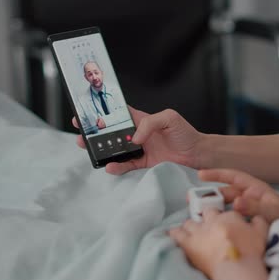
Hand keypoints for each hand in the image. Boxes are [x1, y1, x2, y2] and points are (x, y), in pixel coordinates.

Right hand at [73, 106, 203, 174]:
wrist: (197, 154)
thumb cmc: (186, 133)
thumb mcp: (169, 118)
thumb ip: (149, 123)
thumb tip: (134, 138)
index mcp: (141, 119)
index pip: (118, 114)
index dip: (102, 112)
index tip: (86, 112)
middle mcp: (138, 134)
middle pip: (111, 133)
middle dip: (95, 133)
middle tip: (81, 133)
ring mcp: (139, 150)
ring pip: (115, 150)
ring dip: (101, 151)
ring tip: (89, 149)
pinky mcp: (143, 164)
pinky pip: (126, 166)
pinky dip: (117, 167)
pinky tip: (110, 166)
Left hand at [169, 208, 268, 279]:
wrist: (236, 267)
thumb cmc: (250, 251)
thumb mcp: (262, 233)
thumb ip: (259, 221)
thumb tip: (256, 217)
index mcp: (229, 216)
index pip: (225, 211)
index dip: (226, 217)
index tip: (228, 224)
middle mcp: (212, 220)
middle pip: (206, 212)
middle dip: (207, 216)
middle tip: (209, 225)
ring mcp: (198, 231)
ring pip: (189, 222)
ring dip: (191, 226)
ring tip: (192, 231)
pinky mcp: (188, 244)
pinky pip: (176, 234)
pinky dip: (174, 233)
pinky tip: (172, 233)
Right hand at [199, 169, 278, 222]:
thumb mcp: (274, 211)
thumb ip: (255, 207)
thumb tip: (236, 202)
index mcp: (257, 190)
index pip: (234, 177)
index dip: (217, 174)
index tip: (200, 175)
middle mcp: (252, 200)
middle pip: (227, 194)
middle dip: (212, 197)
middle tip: (194, 203)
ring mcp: (251, 214)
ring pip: (228, 209)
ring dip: (216, 211)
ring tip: (201, 217)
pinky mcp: (250, 228)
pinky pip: (233, 222)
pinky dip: (224, 223)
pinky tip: (215, 229)